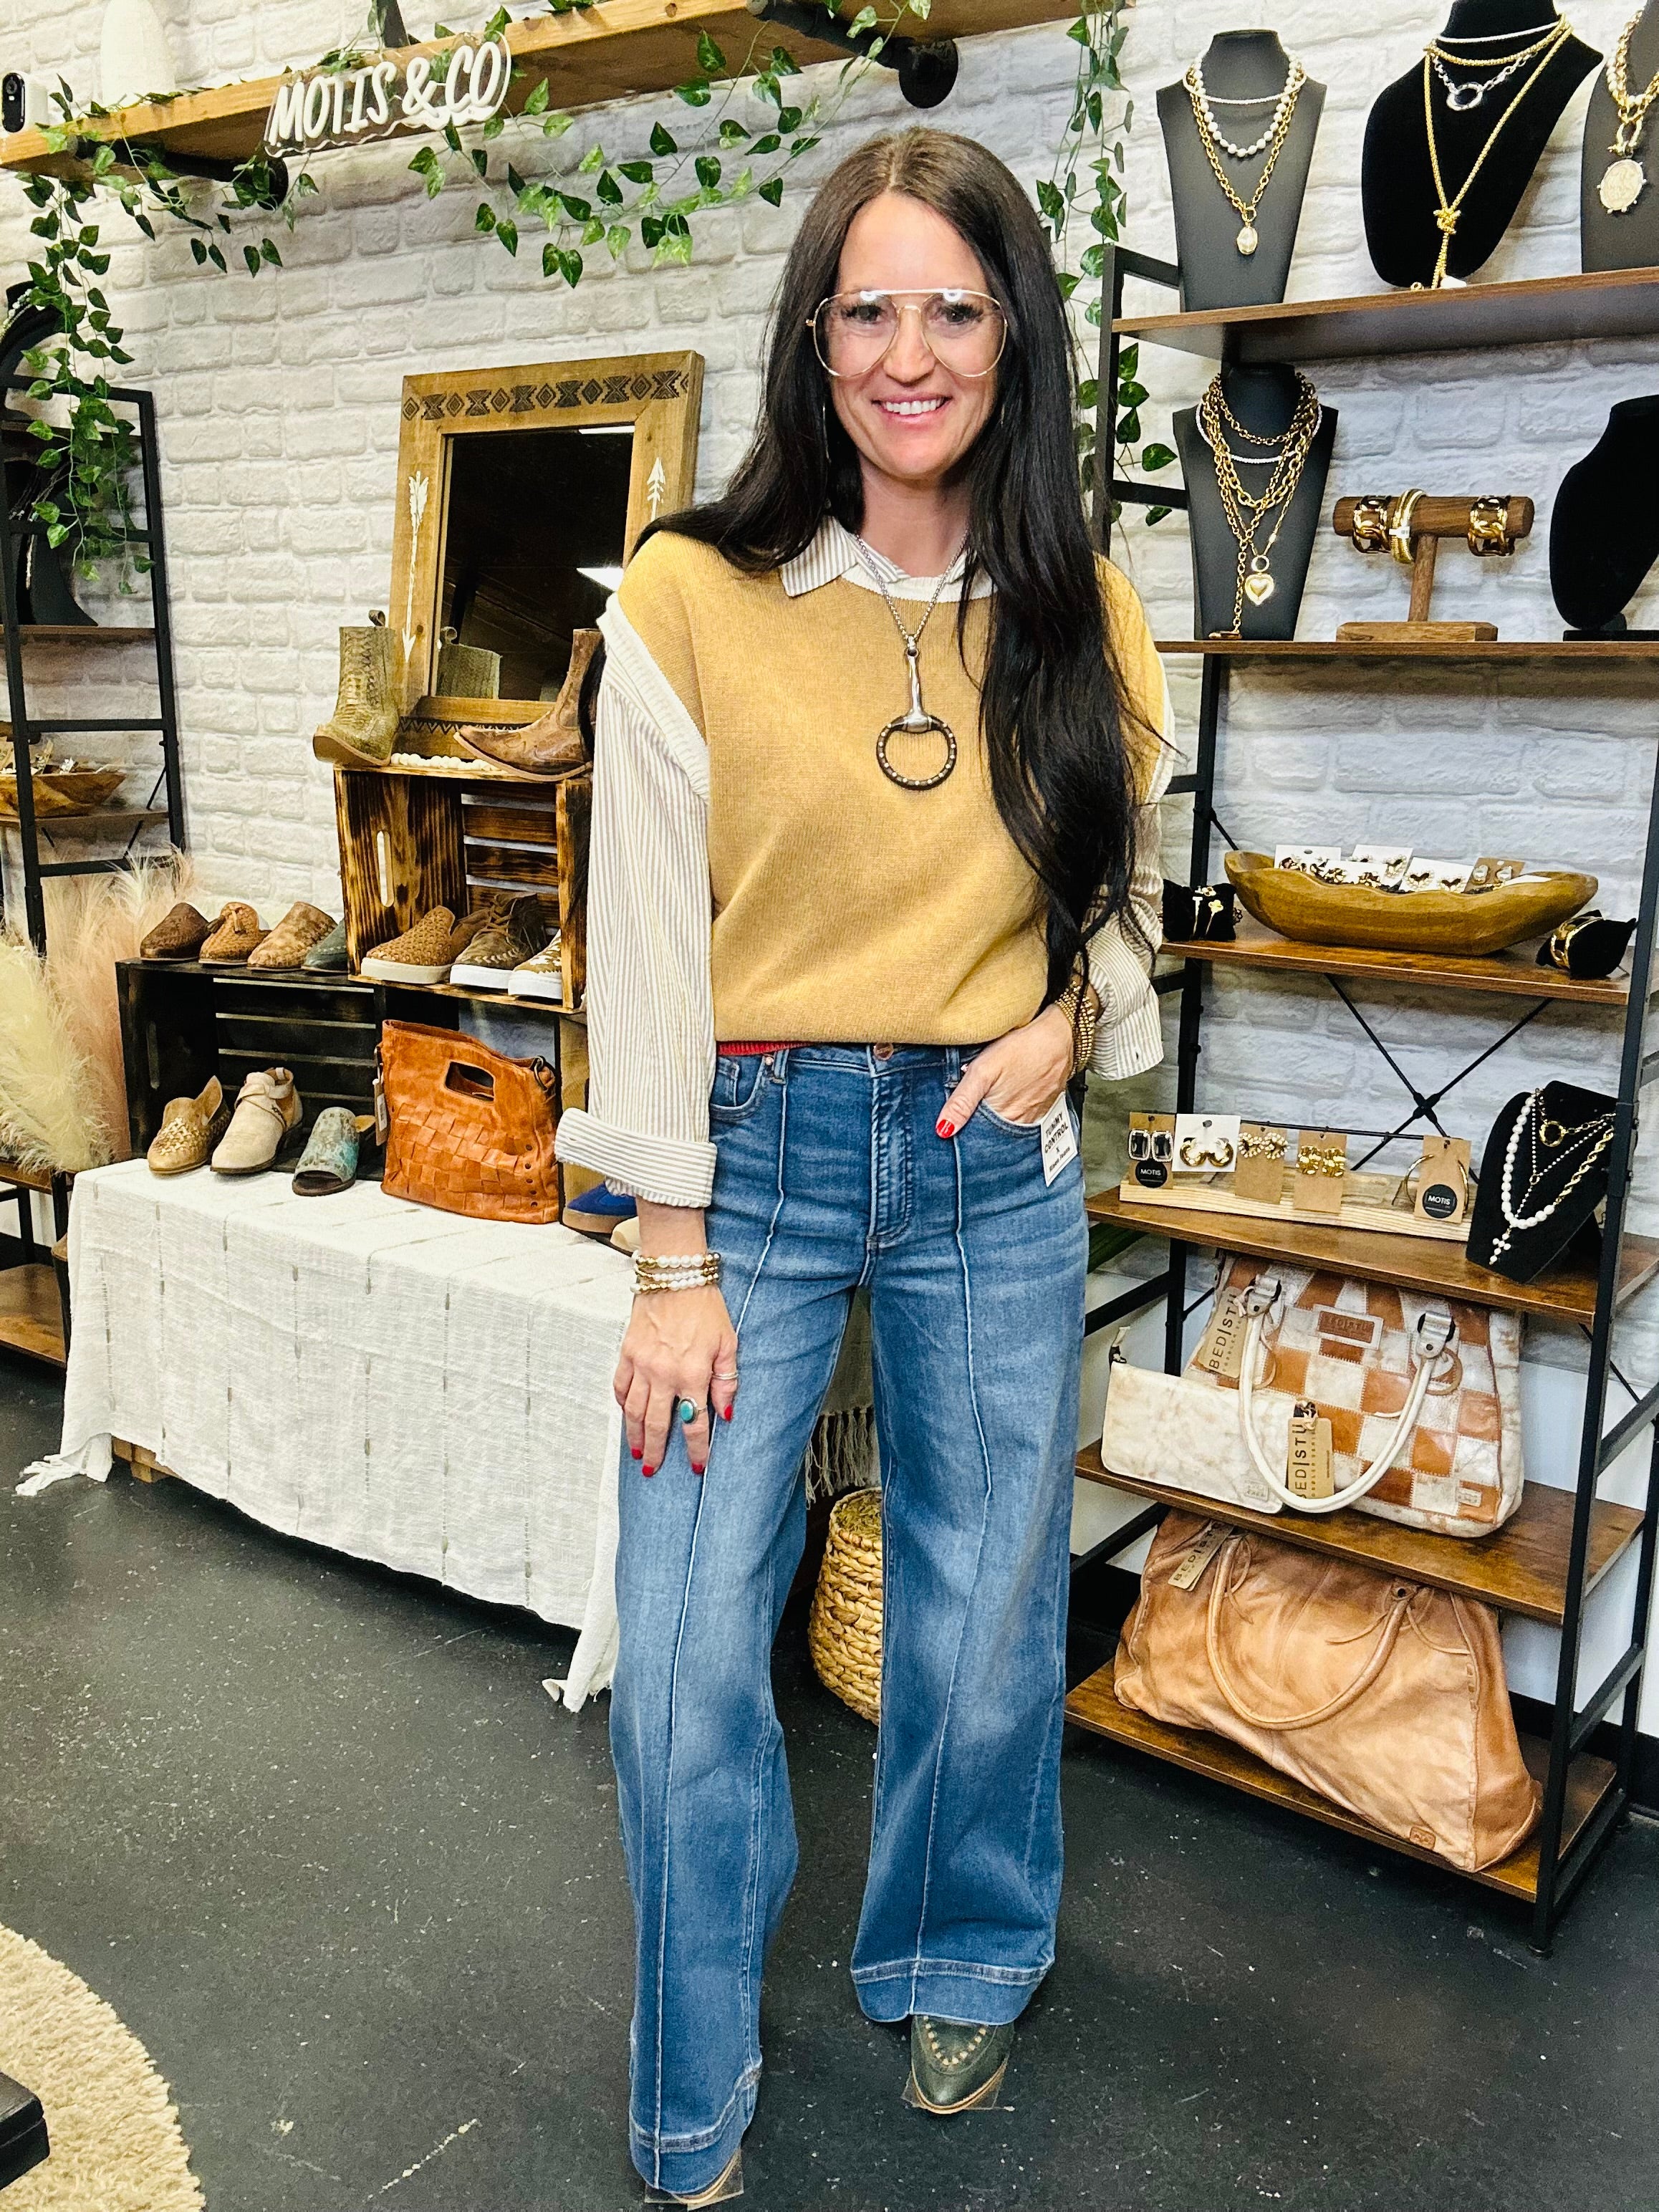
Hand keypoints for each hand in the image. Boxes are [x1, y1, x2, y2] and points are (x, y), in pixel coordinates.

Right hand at [615, 1202, 738, 1476]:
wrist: (675, 1275)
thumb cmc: (705, 1306)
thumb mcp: (728, 1343)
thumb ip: (727, 1381)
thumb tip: (725, 1414)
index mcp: (693, 1374)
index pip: (695, 1423)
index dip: (697, 1449)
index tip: (697, 1467)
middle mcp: (664, 1374)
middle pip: (657, 1423)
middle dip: (657, 1451)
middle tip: (654, 1471)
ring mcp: (641, 1364)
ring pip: (633, 1410)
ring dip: (634, 1435)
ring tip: (637, 1453)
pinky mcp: (627, 1352)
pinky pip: (619, 1385)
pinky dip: (621, 1403)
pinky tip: (625, 1415)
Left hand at [937, 1002, 1073, 1135]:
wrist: (1060, 1036)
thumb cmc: (1022, 1049)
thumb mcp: (983, 1071)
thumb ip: (962, 1101)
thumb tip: (943, 1129)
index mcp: (1003, 1118)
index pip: (976, 1137)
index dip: (963, 1130)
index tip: (953, 1124)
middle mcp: (1020, 1123)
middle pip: (993, 1133)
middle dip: (978, 1126)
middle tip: (970, 1109)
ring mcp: (1035, 1116)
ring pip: (1008, 1125)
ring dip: (995, 1119)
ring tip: (989, 1102)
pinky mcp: (1044, 1106)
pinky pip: (1024, 1117)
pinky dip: (1012, 1111)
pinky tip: (1008, 1098)